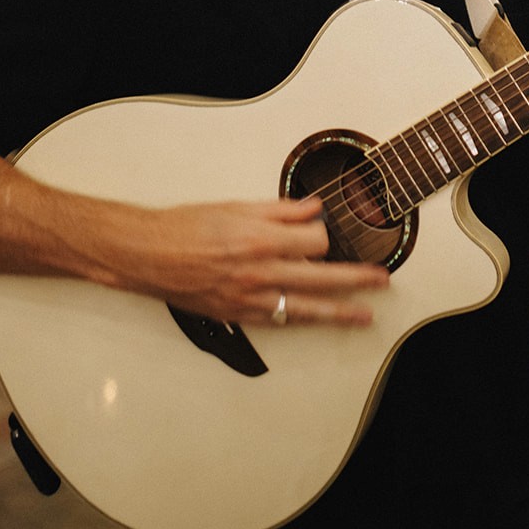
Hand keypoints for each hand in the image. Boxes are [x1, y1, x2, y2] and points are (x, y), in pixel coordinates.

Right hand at [130, 195, 388, 327]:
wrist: (148, 255)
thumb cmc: (185, 227)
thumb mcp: (236, 207)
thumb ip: (279, 210)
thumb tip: (312, 208)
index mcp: (260, 238)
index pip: (315, 241)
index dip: (325, 236)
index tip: (327, 234)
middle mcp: (260, 271)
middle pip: (322, 277)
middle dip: (357, 279)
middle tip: (381, 282)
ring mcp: (250, 298)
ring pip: (307, 308)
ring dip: (340, 312)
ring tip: (364, 316)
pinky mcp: (239, 315)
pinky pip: (280, 321)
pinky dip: (302, 320)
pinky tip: (318, 321)